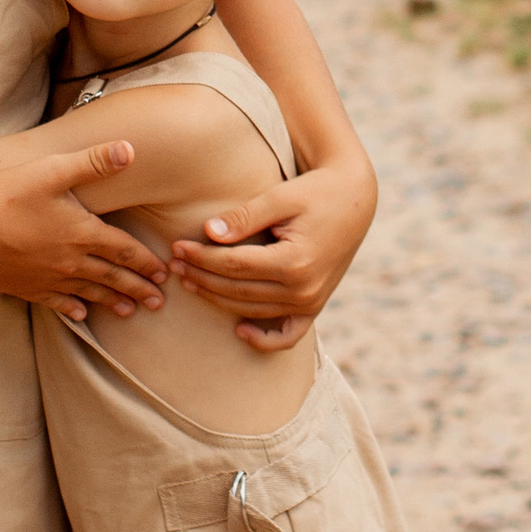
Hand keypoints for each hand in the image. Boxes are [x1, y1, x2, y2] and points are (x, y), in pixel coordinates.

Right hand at [0, 136, 170, 326]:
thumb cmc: (8, 195)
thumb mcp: (53, 171)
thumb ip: (93, 162)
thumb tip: (130, 148)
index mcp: (82, 233)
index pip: (125, 251)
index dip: (146, 262)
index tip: (164, 273)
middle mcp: (70, 261)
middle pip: (112, 277)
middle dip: (138, 289)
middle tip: (158, 303)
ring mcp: (47, 277)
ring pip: (88, 293)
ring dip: (112, 302)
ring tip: (129, 312)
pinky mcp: (24, 287)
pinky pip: (55, 302)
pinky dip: (71, 308)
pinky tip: (79, 315)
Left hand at [169, 149, 374, 350]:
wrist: (356, 200)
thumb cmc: (315, 192)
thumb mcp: (280, 197)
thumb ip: (244, 217)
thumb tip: (208, 232)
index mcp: (294, 261)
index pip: (233, 265)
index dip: (201, 257)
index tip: (177, 246)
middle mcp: (303, 289)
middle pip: (237, 290)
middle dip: (201, 276)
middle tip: (174, 264)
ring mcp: (310, 302)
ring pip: (251, 309)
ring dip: (217, 299)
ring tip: (189, 281)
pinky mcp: (315, 306)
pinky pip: (288, 335)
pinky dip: (264, 339)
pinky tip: (240, 331)